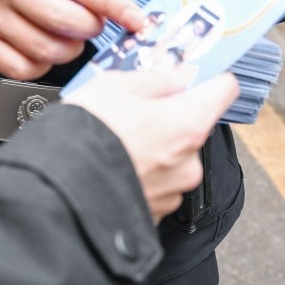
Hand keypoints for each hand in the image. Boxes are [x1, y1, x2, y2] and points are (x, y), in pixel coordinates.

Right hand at [0, 0, 143, 80]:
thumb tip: (109, 3)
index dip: (113, 6)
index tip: (135, 19)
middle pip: (64, 22)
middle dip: (91, 28)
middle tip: (92, 23)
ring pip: (47, 50)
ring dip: (70, 49)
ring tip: (68, 35)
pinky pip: (25, 69)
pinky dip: (44, 64)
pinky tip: (44, 46)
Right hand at [66, 70, 238, 222]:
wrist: (60, 194)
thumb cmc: (87, 136)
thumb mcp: (114, 86)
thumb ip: (152, 79)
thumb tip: (171, 77)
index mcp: (188, 123)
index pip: (224, 89)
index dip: (211, 76)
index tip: (200, 70)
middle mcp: (190, 161)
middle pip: (194, 124)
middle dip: (169, 113)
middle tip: (135, 105)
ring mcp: (174, 191)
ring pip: (173, 155)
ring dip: (153, 145)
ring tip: (117, 137)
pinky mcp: (156, 214)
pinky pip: (157, 182)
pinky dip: (141, 171)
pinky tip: (115, 161)